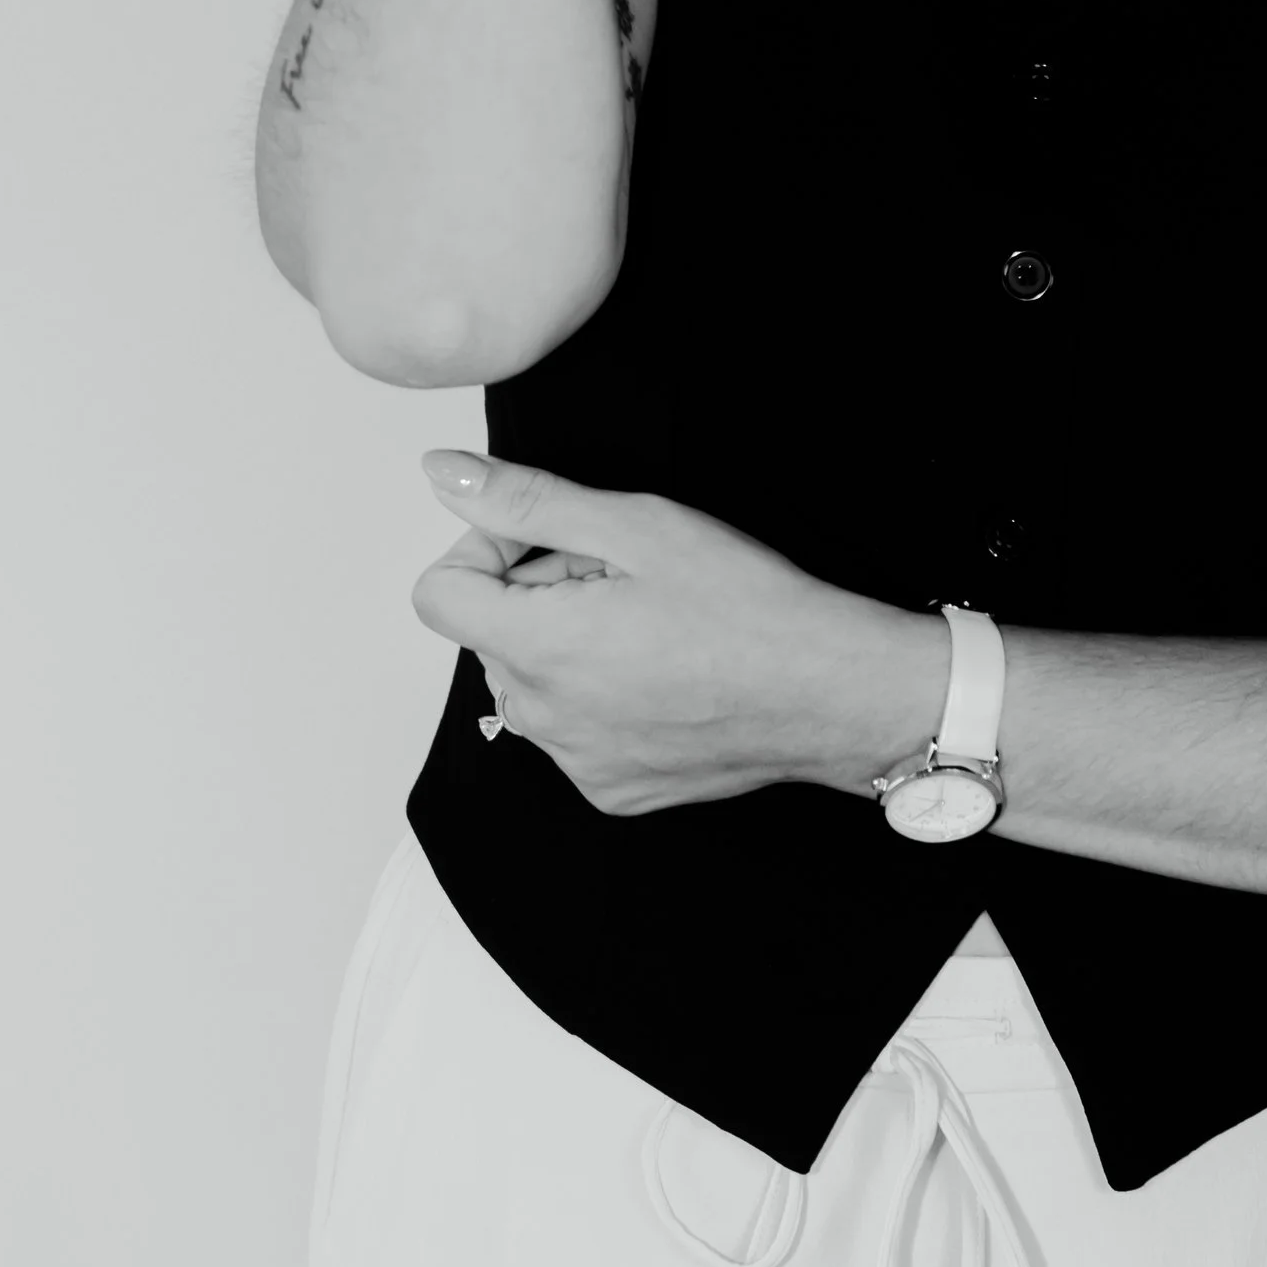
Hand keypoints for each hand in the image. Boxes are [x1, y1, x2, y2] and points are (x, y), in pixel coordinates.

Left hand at [409, 449, 944, 816]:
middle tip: (626, 578)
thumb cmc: (746, 605)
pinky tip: (664, 674)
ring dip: (569, 645)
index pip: (438, 593)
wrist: (827, 691)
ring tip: (652, 626)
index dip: (486, 550)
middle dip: (540, 593)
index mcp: (539, 649)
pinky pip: (573, 732)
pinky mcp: (612, 791)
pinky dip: (600, 697)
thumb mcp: (634, 524)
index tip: (550, 542)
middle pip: (492, 634)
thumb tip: (444, 476)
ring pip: (532, 682)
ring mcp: (577, 764)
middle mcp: (544, 720)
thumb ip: (526, 500)